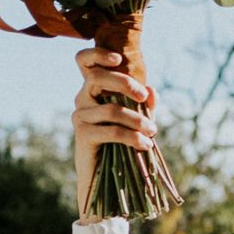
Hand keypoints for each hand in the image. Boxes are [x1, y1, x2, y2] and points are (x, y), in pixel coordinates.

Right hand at [72, 48, 155, 214]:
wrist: (104, 179)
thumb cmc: (121, 144)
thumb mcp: (137, 120)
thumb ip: (144, 104)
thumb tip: (152, 90)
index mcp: (93, 89)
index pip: (84, 61)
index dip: (98, 54)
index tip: (119, 59)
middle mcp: (82, 99)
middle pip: (98, 78)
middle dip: (125, 83)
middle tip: (143, 98)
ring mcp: (80, 116)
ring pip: (111, 109)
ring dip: (137, 120)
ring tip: (152, 131)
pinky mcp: (83, 135)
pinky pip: (111, 130)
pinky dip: (132, 137)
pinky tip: (145, 145)